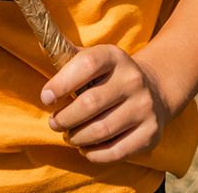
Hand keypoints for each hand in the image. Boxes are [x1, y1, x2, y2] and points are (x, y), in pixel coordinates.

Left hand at [41, 45, 172, 163]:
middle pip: (90, 103)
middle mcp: (133, 80)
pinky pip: (115, 151)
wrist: (155, 91)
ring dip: (77, 138)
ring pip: (101, 130)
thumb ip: (67, 55)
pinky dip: (94, 154)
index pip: (87, 64)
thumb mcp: (93, 59)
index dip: (61, 83)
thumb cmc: (109, 77)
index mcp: (115, 57)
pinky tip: (86, 148)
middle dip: (64, 118)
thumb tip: (42, 44)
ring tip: (69, 136)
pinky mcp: (150, 133)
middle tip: (54, 123)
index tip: (46, 98)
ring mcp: (144, 107)